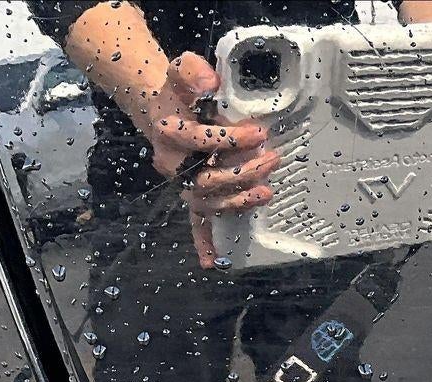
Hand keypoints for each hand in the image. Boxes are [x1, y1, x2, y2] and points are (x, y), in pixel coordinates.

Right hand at [132, 52, 275, 267]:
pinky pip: (195, 223)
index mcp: (168, 134)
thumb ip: (192, 71)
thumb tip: (209, 82)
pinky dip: (203, 242)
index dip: (228, 138)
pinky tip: (212, 261)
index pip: (198, 140)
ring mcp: (183, 183)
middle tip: (271, 159)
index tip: (257, 133)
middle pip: (206, 178)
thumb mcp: (182, 71)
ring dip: (238, 200)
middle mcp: (173, 165)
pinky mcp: (192, 195)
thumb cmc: (177, 93)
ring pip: (208, 201)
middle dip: (241, 172)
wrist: (160, 108)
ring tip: (267, 192)